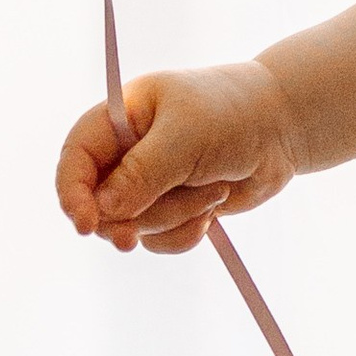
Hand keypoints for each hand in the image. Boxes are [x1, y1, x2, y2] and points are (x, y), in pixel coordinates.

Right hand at [54, 60, 306, 256]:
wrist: (283, 128)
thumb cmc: (233, 115)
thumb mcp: (187, 136)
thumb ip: (143, 172)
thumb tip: (103, 209)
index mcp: (119, 120)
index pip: (76, 159)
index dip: (72, 194)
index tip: (85, 225)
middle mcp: (127, 153)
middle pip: (100, 204)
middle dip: (133, 217)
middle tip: (136, 237)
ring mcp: (149, 184)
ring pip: (135, 226)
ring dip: (176, 217)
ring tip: (214, 188)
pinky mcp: (173, 209)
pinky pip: (160, 240)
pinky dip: (186, 232)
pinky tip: (214, 208)